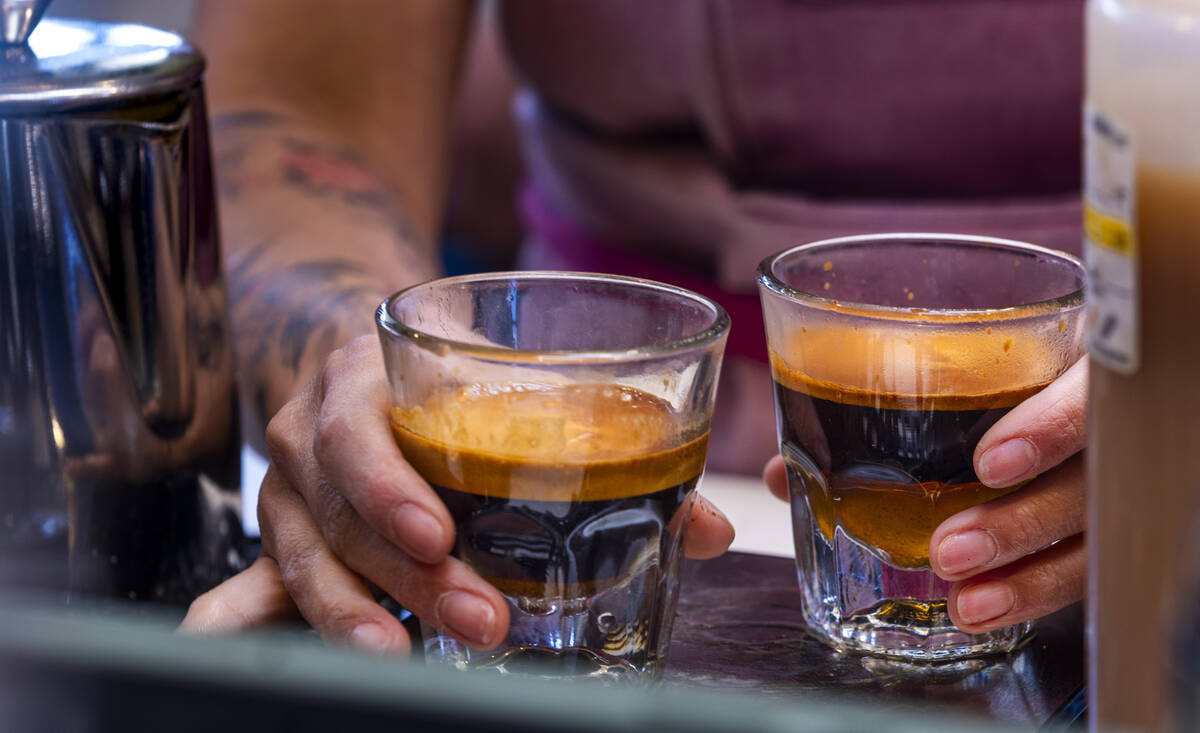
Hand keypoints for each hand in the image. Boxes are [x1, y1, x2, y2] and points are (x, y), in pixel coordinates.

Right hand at [182, 335, 735, 652]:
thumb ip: (606, 450)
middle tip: (480, 618)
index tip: (440, 535)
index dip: (391, 485)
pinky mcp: (286, 533)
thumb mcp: (512, 389)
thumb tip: (713, 530)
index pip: (360, 429)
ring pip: (299, 552)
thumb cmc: (449, 377)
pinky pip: (263, 577)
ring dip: (352, 610)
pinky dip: (260, 614)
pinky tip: (246, 641)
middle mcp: (313, 431)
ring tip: (399, 653)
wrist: (359, 357)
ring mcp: (289, 487)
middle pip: (336, 508)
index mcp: (365, 377)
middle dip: (407, 573)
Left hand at [763, 357, 1087, 632]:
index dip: (1049, 425)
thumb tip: (782, 473)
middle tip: (947, 551)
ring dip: (1028, 573)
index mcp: (1070, 358)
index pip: (1087, 385)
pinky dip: (1032, 590)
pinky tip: (986, 611)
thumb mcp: (928, 376)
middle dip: (1018, 520)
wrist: (1018, 387)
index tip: (988, 463)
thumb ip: (859, 410)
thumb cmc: (965, 371)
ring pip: (1091, 532)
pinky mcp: (1099, 520)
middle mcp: (1104, 416)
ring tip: (965, 603)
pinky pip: (1082, 561)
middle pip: (1091, 477)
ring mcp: (1110, 470)